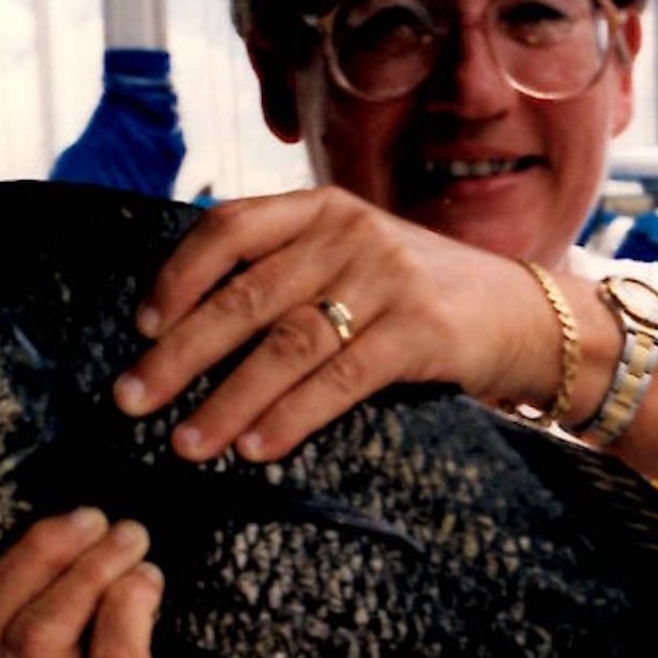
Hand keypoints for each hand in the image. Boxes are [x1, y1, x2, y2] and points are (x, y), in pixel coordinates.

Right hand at [0, 506, 262, 657]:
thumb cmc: (168, 615)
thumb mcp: (111, 572)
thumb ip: (70, 539)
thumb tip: (44, 462)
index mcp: (15, 636)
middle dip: (35, 553)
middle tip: (95, 514)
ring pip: (36, 640)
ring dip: (82, 575)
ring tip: (131, 536)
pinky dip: (126, 611)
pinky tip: (150, 579)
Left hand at [111, 186, 562, 462]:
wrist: (526, 316)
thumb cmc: (420, 299)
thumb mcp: (355, 261)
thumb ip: (289, 273)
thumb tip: (188, 328)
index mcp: (322, 209)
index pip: (230, 228)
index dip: (178, 277)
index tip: (141, 327)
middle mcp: (350, 234)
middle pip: (246, 296)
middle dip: (180, 354)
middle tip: (132, 400)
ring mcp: (387, 279)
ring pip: (286, 344)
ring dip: (228, 400)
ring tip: (187, 444)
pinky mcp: (420, 331)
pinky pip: (340, 379)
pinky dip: (292, 417)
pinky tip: (257, 448)